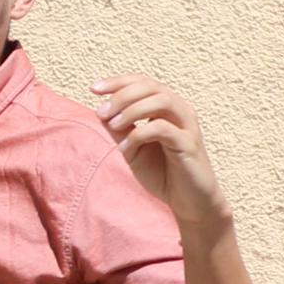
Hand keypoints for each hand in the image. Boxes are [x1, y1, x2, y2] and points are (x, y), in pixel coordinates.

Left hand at [87, 79, 230, 234]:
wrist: (188, 201)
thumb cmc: (163, 173)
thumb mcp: (132, 149)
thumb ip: (120, 130)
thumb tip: (100, 112)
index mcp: (167, 109)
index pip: (143, 82)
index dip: (118, 82)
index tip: (94, 89)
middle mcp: (180, 112)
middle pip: (151, 86)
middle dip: (122, 95)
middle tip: (102, 112)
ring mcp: (187, 127)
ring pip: (161, 100)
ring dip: (131, 109)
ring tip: (113, 125)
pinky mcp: (189, 144)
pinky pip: (162, 129)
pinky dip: (138, 135)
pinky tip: (125, 149)